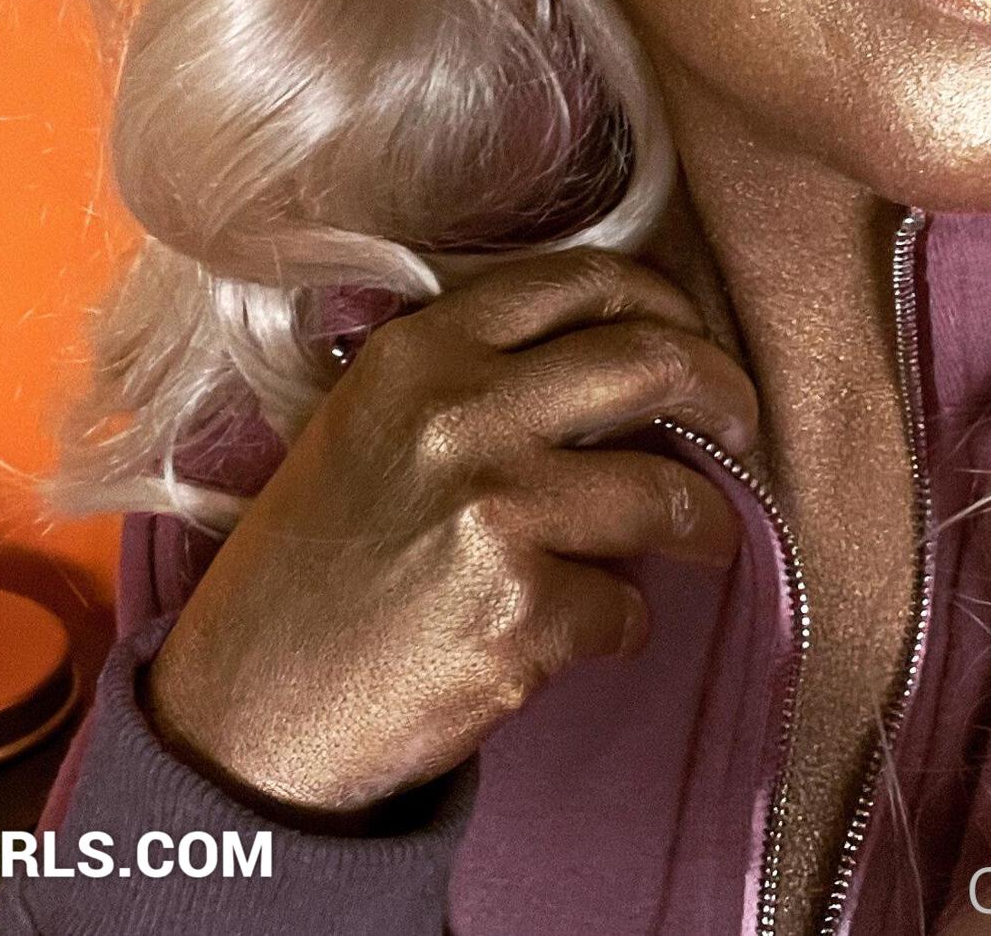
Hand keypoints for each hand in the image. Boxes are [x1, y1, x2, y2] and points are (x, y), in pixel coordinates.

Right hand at [142, 248, 758, 821]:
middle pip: (655, 360)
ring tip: (703, 540)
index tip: (694, 338)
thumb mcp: (371, 421)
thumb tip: (626, 355)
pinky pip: (627, 609)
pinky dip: (621, 626)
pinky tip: (579, 633)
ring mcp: (495, 509)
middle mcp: (462, 411)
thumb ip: (478, 374)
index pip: (586, 280)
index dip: (666, 304)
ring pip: (666, 492)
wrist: (247, 711)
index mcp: (424, 349)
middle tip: (744, 422)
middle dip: (726, 390)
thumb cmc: (317, 564)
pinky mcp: (520, 612)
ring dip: (705, 523)